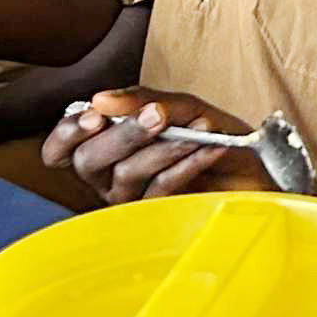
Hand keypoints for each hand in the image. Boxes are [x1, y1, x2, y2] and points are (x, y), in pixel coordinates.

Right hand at [44, 89, 260, 201]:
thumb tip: (100, 100)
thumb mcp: (181, 106)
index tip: (93, 116)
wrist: (256, 166)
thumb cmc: (211, 133)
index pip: (60, 149)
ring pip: (126, 174)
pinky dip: (188, 163)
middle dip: (122, 134)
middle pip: (88, 161)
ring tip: (198, 128)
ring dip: (164, 147)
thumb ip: (142, 100)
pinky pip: (161, 188)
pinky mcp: (159, 216)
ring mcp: (132, 199)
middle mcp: (109, 176)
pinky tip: (209, 147)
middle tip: (155, 115)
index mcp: (104, 146)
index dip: (66, 134)